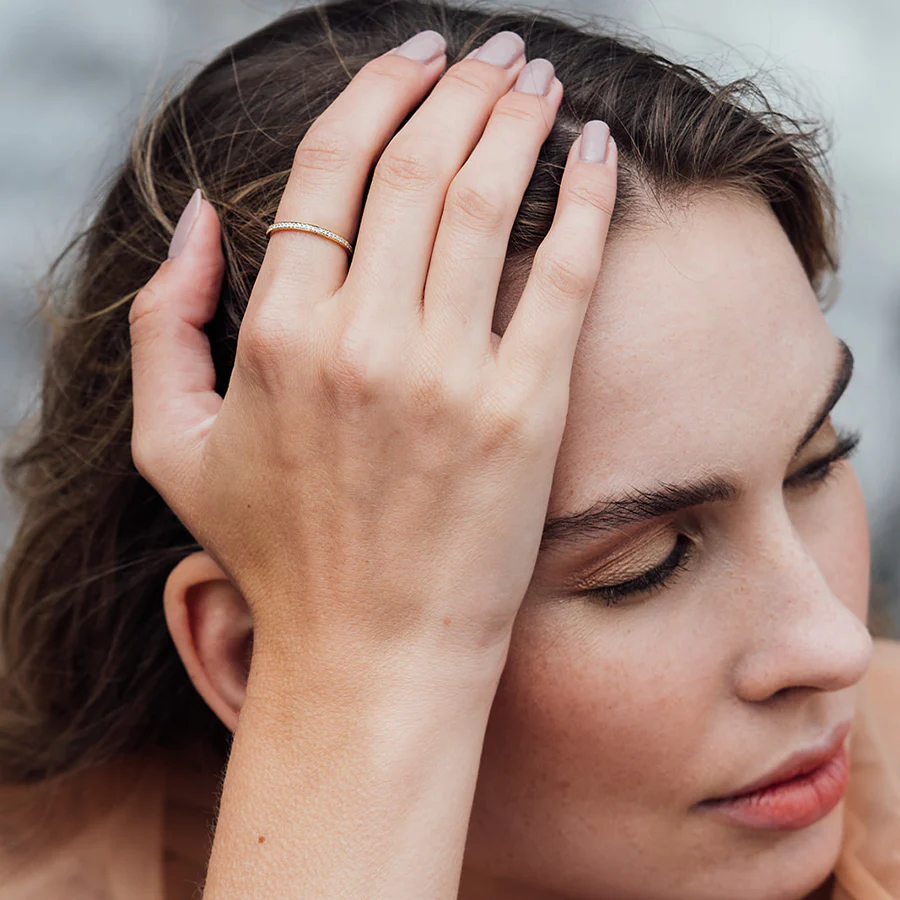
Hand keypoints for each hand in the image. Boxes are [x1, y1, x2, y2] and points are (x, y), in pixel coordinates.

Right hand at [128, 30, 616, 679]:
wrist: (371, 650)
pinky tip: (598, 153)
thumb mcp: (174, 446)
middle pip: (416, 165)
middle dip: (460, 86)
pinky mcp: (525, 413)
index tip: (416, 55)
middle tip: (495, 53)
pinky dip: (586, 203)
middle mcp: (361, 341)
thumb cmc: (278, 554)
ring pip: (487, 201)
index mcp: (277, 334)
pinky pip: (564, 277)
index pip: (330, 167)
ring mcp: (448, 376)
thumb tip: (199, 217)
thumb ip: (161, 322)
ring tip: (538, 80)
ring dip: (519, 120)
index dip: (377, 91)